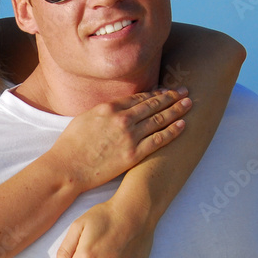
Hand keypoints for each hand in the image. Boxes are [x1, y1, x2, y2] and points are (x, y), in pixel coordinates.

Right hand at [48, 90, 190, 192]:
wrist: (68, 168)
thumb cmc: (70, 145)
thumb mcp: (84, 118)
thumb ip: (103, 111)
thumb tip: (113, 109)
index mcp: (109, 108)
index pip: (138, 97)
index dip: (154, 92)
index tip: (165, 90)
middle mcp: (122, 119)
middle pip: (152, 104)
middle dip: (170, 96)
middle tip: (184, 90)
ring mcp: (129, 136)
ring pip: (159, 119)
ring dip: (176, 110)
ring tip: (188, 103)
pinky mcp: (133, 154)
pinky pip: (158, 140)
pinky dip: (172, 131)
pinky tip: (183, 124)